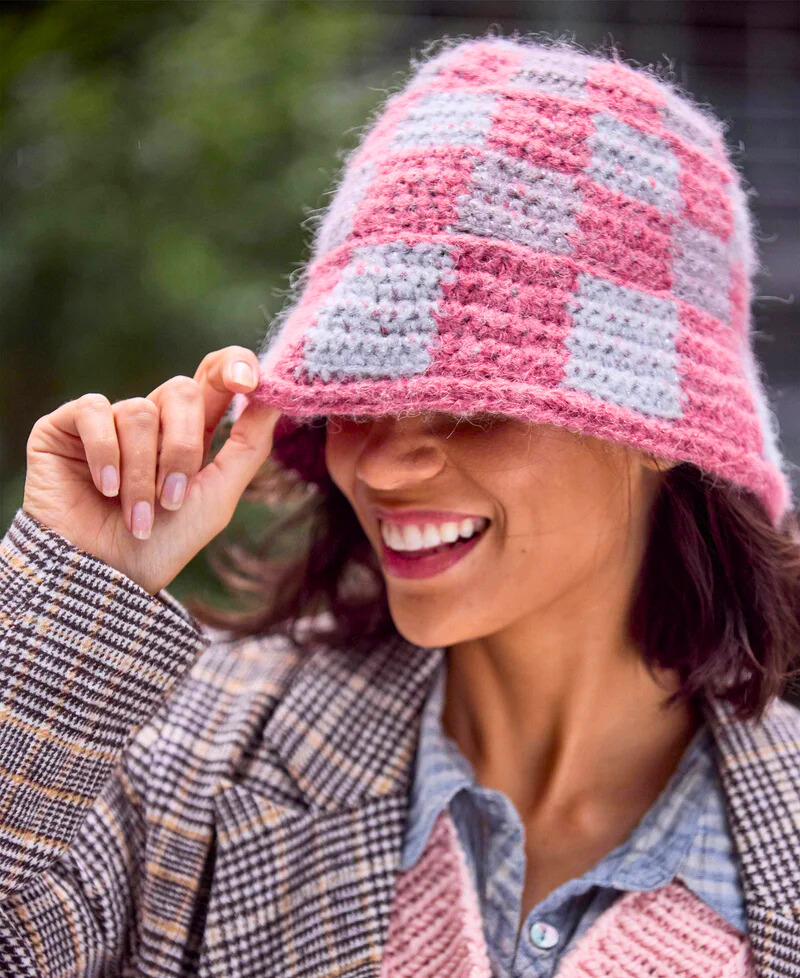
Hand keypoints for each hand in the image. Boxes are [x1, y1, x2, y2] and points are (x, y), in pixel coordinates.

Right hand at [22, 346, 280, 594]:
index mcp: (189, 432)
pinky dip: (106, 454)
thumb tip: (277, 397)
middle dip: (182, 448)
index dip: (232, 366)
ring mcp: (106, 421)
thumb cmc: (162, 546)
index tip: (250, 381)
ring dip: (142, 472)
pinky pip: (95, 412)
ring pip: (139, 411)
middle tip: (173, 499)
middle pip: (182, 391)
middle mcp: (150, 420)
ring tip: (136, 515)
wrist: (102, 579)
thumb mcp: (217, 496)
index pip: (213, 376)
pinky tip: (104, 489)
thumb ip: (248, 446)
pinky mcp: (64, 428)